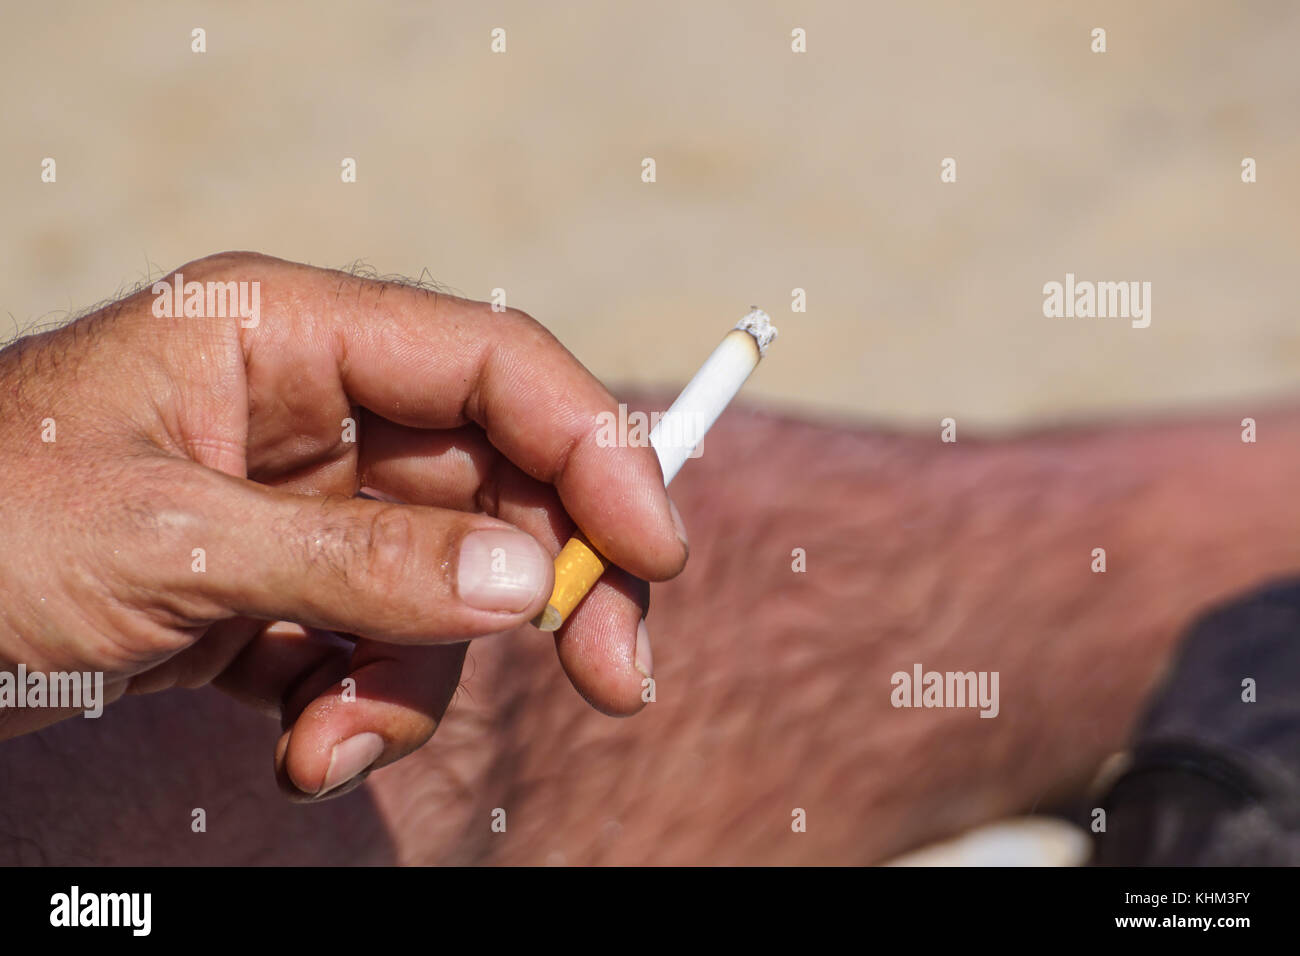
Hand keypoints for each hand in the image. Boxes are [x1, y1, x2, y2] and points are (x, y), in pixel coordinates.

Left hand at [0, 252, 686, 797]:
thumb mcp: (170, 541)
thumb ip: (356, 560)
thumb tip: (525, 585)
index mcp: (290, 334)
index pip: (493, 366)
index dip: (595, 447)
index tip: (654, 552)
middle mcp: (313, 410)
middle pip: (498, 480)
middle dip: (551, 585)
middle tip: (616, 678)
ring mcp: (302, 506)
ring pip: (446, 581)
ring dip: (421, 675)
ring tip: (335, 747)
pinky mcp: (282, 590)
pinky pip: (379, 642)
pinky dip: (363, 704)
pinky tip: (301, 751)